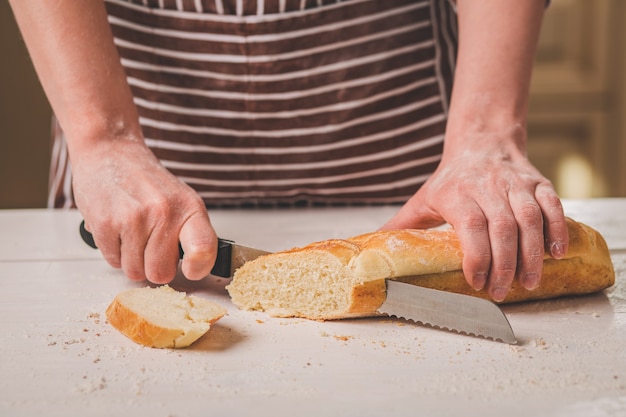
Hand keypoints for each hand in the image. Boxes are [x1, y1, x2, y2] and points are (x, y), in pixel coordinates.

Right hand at [73, 137, 216, 283]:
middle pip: (161, 273)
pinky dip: (114, 251)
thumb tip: (196, 267)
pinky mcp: (106, 223)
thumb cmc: (146, 181)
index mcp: (189, 207)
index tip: (190, 269)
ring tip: (131, 233)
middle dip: (153, 266)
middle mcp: (164, 212)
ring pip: (135, 272)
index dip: (198, 267)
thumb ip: (190, 233)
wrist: (110, 151)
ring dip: (131, 259)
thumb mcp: (181, 199)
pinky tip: (117, 229)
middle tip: (149, 244)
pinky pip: (113, 262)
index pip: (204, 249)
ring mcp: (134, 218)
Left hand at [381, 130, 568, 301]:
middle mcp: (487, 187)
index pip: (471, 226)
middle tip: (501, 291)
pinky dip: (557, 230)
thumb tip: (371, 248)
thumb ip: (402, 225)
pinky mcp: (538, 183)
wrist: (481, 143)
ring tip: (529, 282)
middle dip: (505, 264)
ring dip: (532, 254)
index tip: (476, 282)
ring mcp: (515, 184)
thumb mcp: (423, 199)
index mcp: (456, 194)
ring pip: (529, 219)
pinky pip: (552, 206)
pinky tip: (556, 254)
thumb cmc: (450, 180)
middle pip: (502, 228)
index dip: (477, 256)